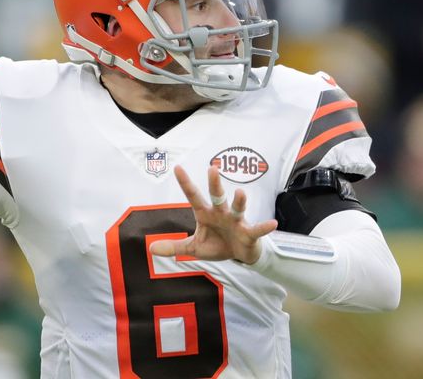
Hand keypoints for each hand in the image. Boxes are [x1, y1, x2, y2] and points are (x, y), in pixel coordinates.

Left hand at [149, 165, 277, 263]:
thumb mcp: (193, 248)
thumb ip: (174, 246)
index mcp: (205, 214)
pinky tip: (272, 223)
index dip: (186, 183)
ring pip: (237, 209)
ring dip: (239, 202)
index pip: (193, 196)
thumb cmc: (217, 245)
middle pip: (217, 196)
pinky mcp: (249, 233)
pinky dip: (264, 227)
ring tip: (240, 193)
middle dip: (214, 184)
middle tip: (211, 169)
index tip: (177, 168)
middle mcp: (221, 213)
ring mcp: (236, 221)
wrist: (239, 255)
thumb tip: (150, 248)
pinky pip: (257, 229)